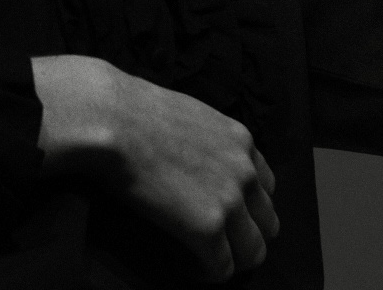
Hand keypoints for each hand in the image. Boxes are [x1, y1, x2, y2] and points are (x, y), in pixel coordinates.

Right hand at [32, 55, 277, 282]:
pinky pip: (222, 268)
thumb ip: (208, 140)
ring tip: (205, 259)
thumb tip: (195, 156)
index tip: (225, 215)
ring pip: (253, 252)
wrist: (115, 119)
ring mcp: (230, 202)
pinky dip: (207, 272)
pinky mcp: (207, 228)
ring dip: (232, 259)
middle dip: (246, 236)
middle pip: (267, 223)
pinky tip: (188, 265)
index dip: (247, 206)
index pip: (266, 187)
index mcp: (242, 141)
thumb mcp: (191, 116)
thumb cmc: (136, 111)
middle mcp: (246, 172)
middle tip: (218, 244)